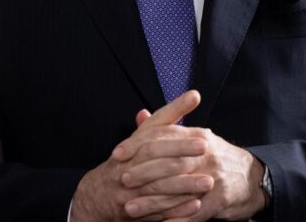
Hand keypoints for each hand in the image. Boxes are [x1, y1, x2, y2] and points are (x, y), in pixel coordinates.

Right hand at [70, 91, 212, 221]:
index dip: (176, 129)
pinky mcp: (130, 211)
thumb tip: (194, 95)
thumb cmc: (126, 162)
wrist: (97, 195)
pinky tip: (195, 205)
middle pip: (155, 155)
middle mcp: (127, 164)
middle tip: (207, 150)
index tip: (200, 127)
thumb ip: (169, 118)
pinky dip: (176, 210)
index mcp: (133, 145)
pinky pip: (155, 211)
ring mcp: (127, 188)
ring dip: (184, 185)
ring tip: (208, 182)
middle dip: (181, 152)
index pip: (154, 132)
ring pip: (157, 185)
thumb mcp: (143, 137)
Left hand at [114, 118, 265, 220]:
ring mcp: (214, 178)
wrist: (252, 179)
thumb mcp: (195, 138)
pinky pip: (192, 213)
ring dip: (152, 202)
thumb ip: (167, 128)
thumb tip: (140, 115)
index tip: (118, 154)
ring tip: (130, 209)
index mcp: (198, 136)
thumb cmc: (217, 158)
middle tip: (122, 180)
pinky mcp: (219, 201)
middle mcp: (206, 155)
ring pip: (177, 191)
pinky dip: (173, 220)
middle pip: (169, 163)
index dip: (138, 144)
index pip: (164, 136)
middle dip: (143, 173)